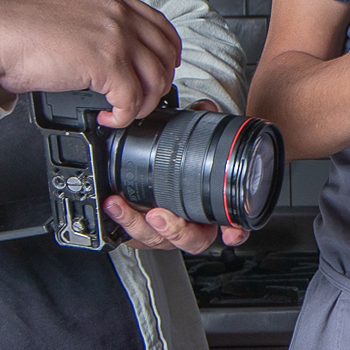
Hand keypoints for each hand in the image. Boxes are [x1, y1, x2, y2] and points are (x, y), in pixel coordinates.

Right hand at [0, 0, 180, 126]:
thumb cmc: (22, 31)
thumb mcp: (73, 16)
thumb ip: (100, 28)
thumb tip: (118, 56)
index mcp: (112, 3)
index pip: (162, 28)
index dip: (167, 56)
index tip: (160, 73)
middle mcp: (118, 16)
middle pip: (165, 55)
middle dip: (158, 85)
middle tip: (141, 101)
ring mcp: (115, 38)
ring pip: (156, 79)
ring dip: (143, 105)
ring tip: (123, 112)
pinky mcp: (105, 63)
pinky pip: (133, 99)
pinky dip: (124, 117)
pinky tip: (109, 118)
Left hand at [98, 100, 247, 254]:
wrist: (154, 175)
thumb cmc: (180, 168)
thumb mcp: (191, 144)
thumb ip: (201, 126)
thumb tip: (205, 109)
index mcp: (212, 212)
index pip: (231, 228)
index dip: (234, 233)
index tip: (230, 232)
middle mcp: (192, 227)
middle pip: (191, 240)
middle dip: (176, 231)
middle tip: (160, 216)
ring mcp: (166, 232)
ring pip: (158, 239)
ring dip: (140, 225)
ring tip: (124, 206)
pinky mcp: (142, 231)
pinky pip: (134, 234)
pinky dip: (123, 221)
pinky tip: (115, 206)